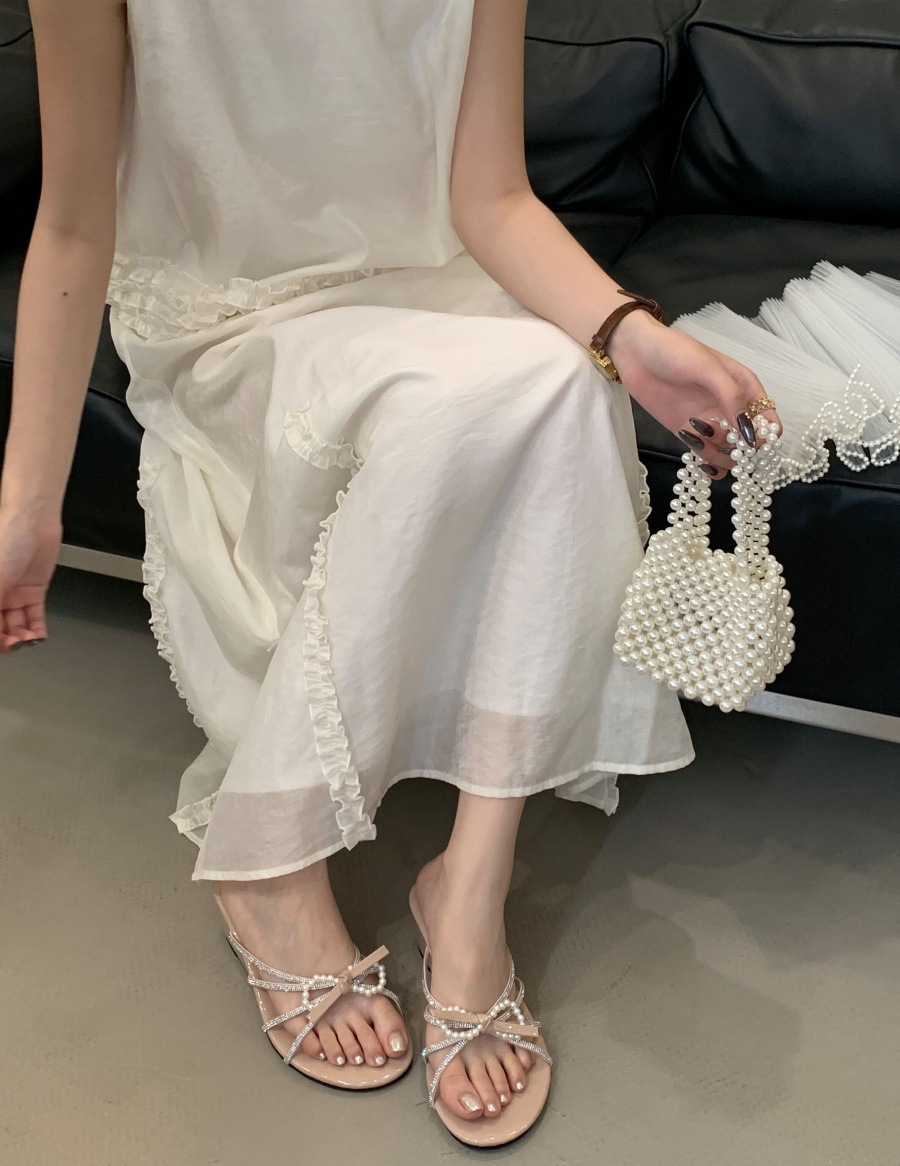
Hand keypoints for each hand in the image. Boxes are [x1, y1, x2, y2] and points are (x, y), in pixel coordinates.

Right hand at [0, 501, 61, 654]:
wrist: (33, 524)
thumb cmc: (7, 542)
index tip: (2, 644)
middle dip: (6, 640)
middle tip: (15, 644)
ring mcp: (15, 595)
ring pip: (16, 625)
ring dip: (22, 637)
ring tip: (28, 640)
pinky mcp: (34, 592)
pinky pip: (34, 616)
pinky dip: (37, 628)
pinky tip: (38, 637)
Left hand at [606, 310, 781, 477]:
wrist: (636, 352)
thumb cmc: (675, 351)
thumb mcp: (708, 368)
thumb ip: (731, 397)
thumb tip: (750, 432)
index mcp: (745, 389)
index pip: (769, 424)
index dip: (764, 438)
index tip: (746, 441)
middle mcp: (732, 410)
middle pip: (750, 445)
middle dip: (739, 451)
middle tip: (717, 440)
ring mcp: (711, 423)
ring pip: (729, 455)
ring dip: (719, 456)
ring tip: (698, 438)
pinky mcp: (690, 433)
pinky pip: (707, 457)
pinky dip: (706, 463)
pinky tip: (695, 452)